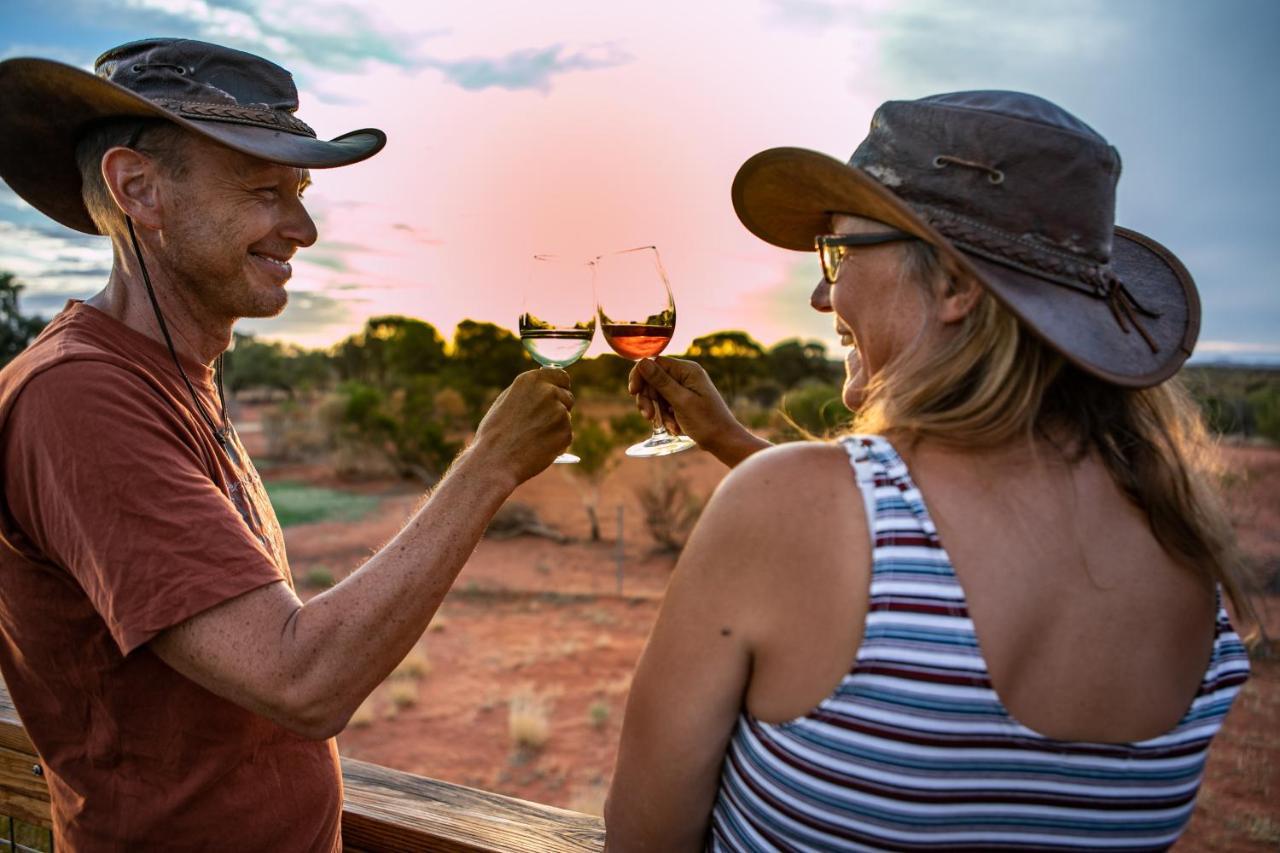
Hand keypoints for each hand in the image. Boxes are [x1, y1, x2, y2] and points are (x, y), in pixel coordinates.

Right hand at [472, 369, 573, 484]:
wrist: (495, 460)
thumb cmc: (495, 433)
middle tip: (541, 423)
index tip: (557, 393)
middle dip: (559, 407)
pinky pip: (566, 436)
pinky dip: (556, 443)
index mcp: (531, 380)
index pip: (560, 375)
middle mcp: (548, 392)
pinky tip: (538, 448)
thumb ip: (528, 392)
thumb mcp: (506, 401)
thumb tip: (545, 386)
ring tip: (533, 438)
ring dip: (556, 427)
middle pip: (567, 396)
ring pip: (566, 418)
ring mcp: (559, 412)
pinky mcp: (566, 432)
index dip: (559, 386)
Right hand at [627, 357, 770, 467]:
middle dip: (649, 398)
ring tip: (669, 426)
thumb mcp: (680, 401)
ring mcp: (684, 388)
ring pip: (656, 394)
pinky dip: (665, 416)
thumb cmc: (706, 421)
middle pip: (653, 379)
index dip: (641, 376)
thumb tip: (642, 362)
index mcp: (687, 370)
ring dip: (658, 411)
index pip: (654, 363)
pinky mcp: (683, 400)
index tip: (633, 392)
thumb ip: (661, 381)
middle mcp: (685, 375)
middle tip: (649, 417)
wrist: (723, 441)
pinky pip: (664, 404)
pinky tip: (675, 428)